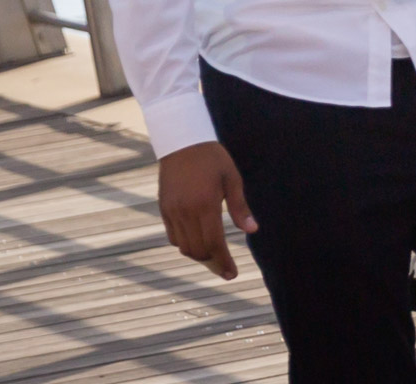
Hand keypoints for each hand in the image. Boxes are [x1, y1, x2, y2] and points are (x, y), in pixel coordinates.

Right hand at [158, 140, 256, 279]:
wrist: (182, 142)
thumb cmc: (213, 159)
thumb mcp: (232, 179)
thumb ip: (240, 208)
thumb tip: (252, 231)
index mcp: (206, 205)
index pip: (215, 243)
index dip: (224, 262)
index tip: (232, 274)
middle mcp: (186, 212)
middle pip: (198, 250)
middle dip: (213, 263)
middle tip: (226, 268)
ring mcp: (172, 211)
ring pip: (184, 247)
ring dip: (199, 255)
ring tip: (214, 257)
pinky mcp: (163, 208)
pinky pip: (173, 236)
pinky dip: (185, 244)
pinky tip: (198, 242)